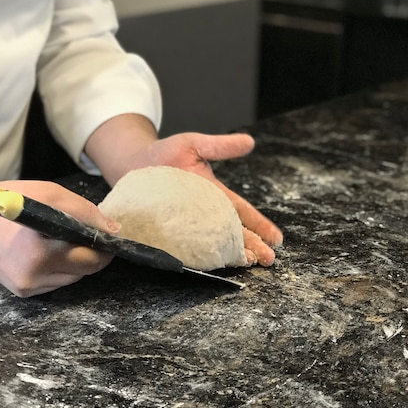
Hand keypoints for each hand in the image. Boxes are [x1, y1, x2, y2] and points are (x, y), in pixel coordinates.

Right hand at [0, 180, 118, 296]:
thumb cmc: (8, 200)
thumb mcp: (50, 194)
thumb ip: (85, 213)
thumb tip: (114, 231)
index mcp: (40, 250)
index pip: (90, 258)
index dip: (105, 249)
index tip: (109, 239)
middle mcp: (34, 275)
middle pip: (83, 272)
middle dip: (92, 256)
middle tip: (89, 237)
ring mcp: (26, 287)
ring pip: (71, 279)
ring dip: (75, 263)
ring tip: (64, 241)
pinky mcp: (21, 292)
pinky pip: (54, 283)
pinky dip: (59, 269)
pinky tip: (49, 252)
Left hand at [124, 132, 282, 266]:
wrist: (132, 165)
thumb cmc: (163, 154)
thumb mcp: (193, 145)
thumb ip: (220, 146)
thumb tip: (249, 142)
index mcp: (215, 194)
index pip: (241, 211)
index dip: (259, 224)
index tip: (275, 238)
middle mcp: (204, 213)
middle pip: (233, 232)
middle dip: (252, 245)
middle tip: (268, 259)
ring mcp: (187, 224)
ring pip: (214, 242)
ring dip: (232, 253)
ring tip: (249, 263)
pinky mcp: (169, 232)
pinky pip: (186, 247)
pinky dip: (200, 257)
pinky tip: (211, 266)